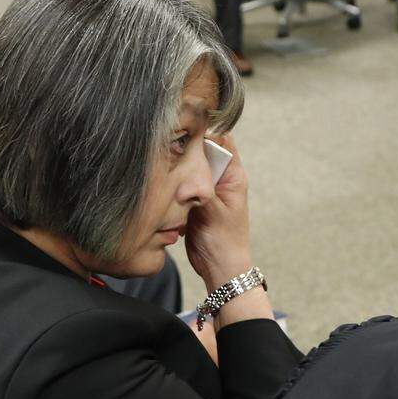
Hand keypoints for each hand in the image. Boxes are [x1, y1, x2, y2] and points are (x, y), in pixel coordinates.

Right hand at [183, 136, 273, 328]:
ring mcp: (206, 190)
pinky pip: (181, 185)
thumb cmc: (224, 242)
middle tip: (167, 152)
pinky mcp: (193, 201)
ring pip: (189, 168)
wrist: (219, 268)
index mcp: (233, 176)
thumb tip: (188, 165)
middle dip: (185, 152)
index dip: (205, 132)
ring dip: (177, 170)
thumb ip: (202, 186)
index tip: (185, 130)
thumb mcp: (214, 211)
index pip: (222, 140)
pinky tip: (164, 188)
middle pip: (202, 152)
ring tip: (164, 170)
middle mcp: (220, 179)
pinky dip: (173, 186)